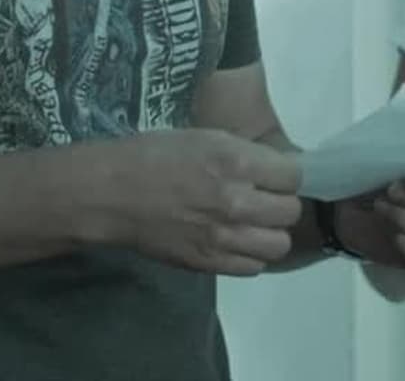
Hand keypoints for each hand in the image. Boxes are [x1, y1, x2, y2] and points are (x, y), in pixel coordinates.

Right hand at [83, 128, 303, 275]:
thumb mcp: (204, 137)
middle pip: (290, 211)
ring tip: (251, 224)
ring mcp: (224, 236)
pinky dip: (249, 255)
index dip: (284, 175)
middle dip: (279, 203)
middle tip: (261, 199)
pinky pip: (254, 267)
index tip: (272, 176)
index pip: (294, 175)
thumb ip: (243, 155)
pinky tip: (233, 241)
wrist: (110, 194)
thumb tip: (274, 170)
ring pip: (279, 244)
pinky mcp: (209, 262)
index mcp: (234, 161)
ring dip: (269, 233)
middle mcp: (236, 200)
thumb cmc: (152, 156)